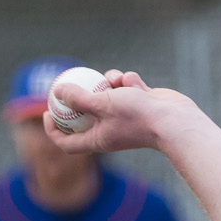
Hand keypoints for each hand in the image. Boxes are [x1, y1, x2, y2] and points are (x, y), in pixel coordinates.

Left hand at [42, 69, 196, 156]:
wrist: (174, 119)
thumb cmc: (137, 116)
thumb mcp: (103, 104)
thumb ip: (79, 98)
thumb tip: (57, 91)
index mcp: (97, 140)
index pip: (67, 142)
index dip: (53, 129)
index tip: (46, 112)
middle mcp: (109, 131)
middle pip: (85, 116)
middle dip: (79, 98)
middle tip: (68, 83)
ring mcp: (124, 117)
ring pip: (106, 95)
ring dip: (108, 82)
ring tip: (114, 78)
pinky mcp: (138, 103)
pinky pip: (125, 88)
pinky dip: (127, 82)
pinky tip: (133, 81)